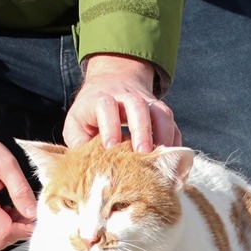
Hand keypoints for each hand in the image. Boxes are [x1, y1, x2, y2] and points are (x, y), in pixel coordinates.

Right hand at [0, 102, 36, 250]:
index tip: (34, 216)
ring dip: (7, 231)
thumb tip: (33, 213)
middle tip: (26, 213)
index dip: (23, 229)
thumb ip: (20, 190)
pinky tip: (5, 208)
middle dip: (16, 233)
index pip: (3, 232)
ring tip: (16, 209)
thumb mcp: (6, 163)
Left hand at [63, 54, 180, 151]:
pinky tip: (173, 160)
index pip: (106, 106)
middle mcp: (126, 97)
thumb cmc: (90, 113)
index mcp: (101, 99)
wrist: (111, 82)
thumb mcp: (75, 125)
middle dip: (141, 129)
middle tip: (143, 152)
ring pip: (160, 112)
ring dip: (164, 135)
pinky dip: (174, 142)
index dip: (110, 125)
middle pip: (137, 107)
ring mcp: (147, 103)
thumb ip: (79, 144)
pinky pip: (172, 125)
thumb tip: (89, 168)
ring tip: (163, 159)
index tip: (111, 147)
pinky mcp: (161, 113)